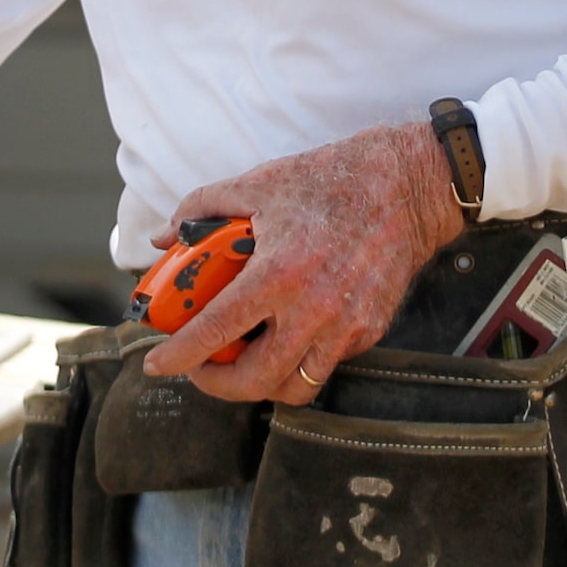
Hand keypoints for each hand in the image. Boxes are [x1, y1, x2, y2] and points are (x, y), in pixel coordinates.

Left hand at [140, 121, 465, 404]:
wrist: (408, 185)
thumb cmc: (330, 180)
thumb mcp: (256, 183)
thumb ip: (200, 210)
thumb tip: (165, 239)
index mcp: (279, 272)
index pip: (217, 330)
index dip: (181, 354)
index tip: (158, 365)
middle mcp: (314, 310)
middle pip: (256, 380)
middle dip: (217, 385)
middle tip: (200, 368)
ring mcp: (347, 326)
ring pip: (294, 387)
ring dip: (260, 383)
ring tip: (240, 360)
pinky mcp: (370, 331)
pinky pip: (325, 365)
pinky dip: (296, 361)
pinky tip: (282, 335)